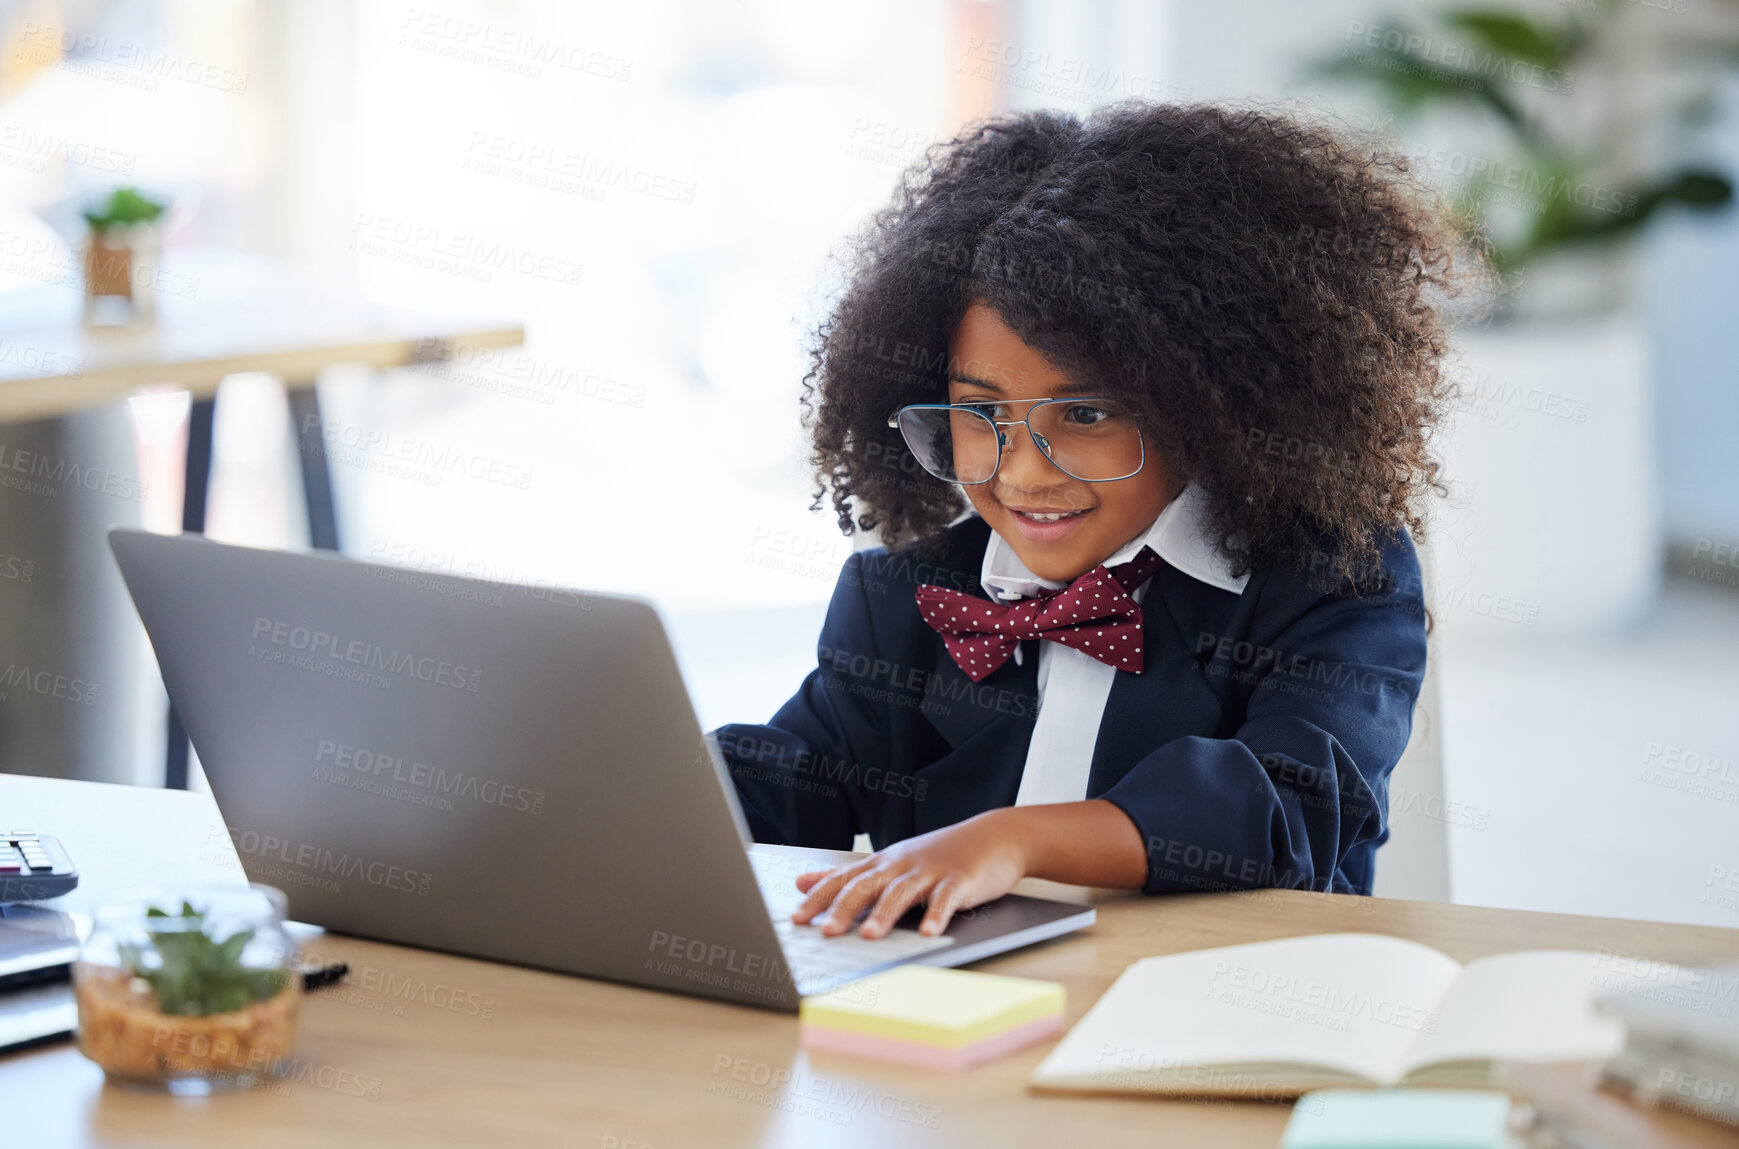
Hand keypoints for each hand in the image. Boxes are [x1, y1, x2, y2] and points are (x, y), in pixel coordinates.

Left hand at [790, 810, 1028, 938]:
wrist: (995, 836)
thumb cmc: (941, 855)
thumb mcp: (892, 862)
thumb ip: (849, 876)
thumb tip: (802, 881)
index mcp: (884, 864)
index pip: (844, 880)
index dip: (820, 898)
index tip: (796, 919)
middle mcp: (902, 865)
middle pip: (868, 886)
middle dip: (845, 909)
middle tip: (826, 932)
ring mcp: (931, 871)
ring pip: (903, 892)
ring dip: (885, 914)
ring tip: (869, 936)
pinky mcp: (960, 880)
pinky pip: (946, 899)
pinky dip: (937, 916)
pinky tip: (928, 934)